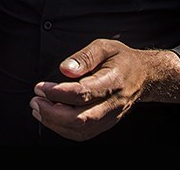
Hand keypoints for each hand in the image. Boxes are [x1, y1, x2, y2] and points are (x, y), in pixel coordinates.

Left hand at [30, 39, 179, 140]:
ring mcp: (111, 116)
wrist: (144, 75)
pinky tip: (52, 117)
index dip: (57, 93)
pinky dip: (64, 129)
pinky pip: (84, 134)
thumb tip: (65, 69)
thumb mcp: (105, 46)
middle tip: (35, 100)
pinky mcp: (107, 123)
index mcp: (113, 81)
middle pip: (80, 119)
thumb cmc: (122, 58)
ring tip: (38, 109)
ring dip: (55, 123)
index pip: (82, 93)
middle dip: (52, 113)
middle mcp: (113, 103)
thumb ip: (84, 57)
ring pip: (81, 130)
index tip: (40, 87)